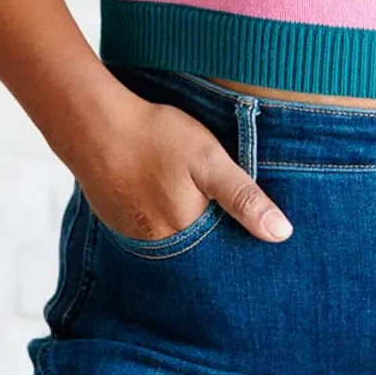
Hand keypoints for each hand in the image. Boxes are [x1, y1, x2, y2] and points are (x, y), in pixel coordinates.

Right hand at [76, 91, 292, 243]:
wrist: (93, 124)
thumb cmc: (156, 137)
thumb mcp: (210, 161)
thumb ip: (244, 198)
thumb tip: (281, 234)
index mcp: (187, 232)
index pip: (223, 250)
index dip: (238, 235)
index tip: (246, 222)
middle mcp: (160, 243)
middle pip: (198, 247)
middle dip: (212, 232)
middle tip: (215, 204)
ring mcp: (134, 234)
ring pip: (173, 237)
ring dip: (184, 224)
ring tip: (188, 198)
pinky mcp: (117, 220)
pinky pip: (149, 227)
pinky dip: (160, 216)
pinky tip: (162, 193)